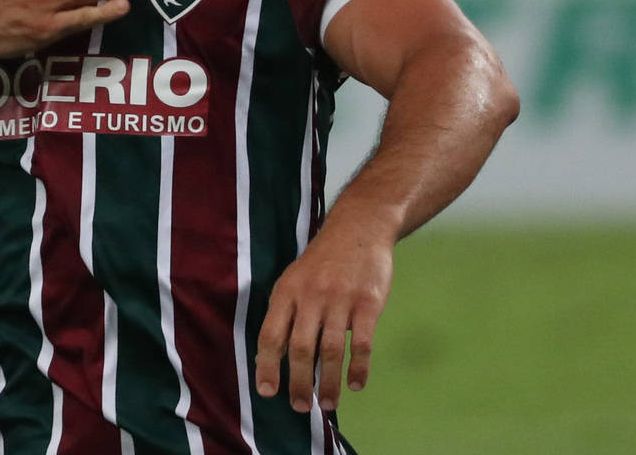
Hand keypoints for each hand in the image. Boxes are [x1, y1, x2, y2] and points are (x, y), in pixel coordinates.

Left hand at [254, 222, 393, 412]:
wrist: (359, 228)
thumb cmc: (322, 261)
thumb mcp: (294, 278)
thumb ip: (284, 313)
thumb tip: (269, 358)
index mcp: (286, 291)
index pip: (271, 335)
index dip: (267, 367)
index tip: (267, 392)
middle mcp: (310, 296)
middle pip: (300, 348)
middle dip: (299, 383)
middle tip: (300, 407)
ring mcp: (340, 299)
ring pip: (330, 350)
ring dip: (328, 381)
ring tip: (327, 404)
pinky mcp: (368, 303)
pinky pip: (362, 343)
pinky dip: (358, 368)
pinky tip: (356, 384)